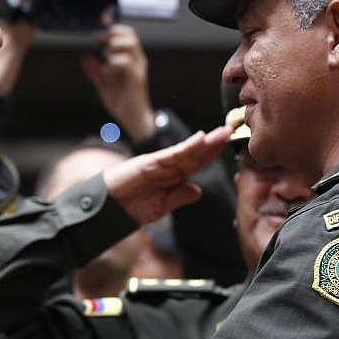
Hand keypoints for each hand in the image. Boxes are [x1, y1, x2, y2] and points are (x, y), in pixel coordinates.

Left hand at [81, 25, 154, 141]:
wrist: (133, 119)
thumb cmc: (122, 102)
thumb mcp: (104, 84)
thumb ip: (95, 71)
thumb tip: (85, 58)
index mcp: (131, 59)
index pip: (126, 34)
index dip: (112, 27)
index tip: (99, 29)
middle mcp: (137, 60)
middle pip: (130, 34)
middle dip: (112, 36)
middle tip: (101, 46)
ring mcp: (137, 68)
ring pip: (129, 44)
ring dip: (113, 49)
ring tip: (107, 61)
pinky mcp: (136, 78)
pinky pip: (125, 62)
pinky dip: (112, 64)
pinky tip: (108, 74)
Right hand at [103, 128, 230, 224]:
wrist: (107, 209)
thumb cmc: (129, 208)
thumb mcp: (160, 207)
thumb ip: (178, 197)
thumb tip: (198, 191)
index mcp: (171, 178)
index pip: (196, 164)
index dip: (212, 154)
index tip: (228, 145)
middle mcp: (167, 167)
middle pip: (195, 154)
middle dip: (214, 143)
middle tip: (231, 129)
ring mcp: (158, 163)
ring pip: (187, 152)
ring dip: (206, 142)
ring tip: (223, 132)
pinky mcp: (149, 162)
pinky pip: (172, 154)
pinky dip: (187, 147)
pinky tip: (200, 139)